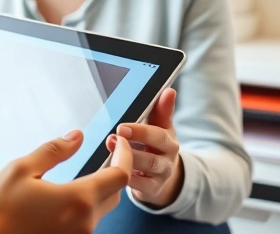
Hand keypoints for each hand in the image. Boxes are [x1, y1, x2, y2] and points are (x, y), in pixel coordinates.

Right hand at [0, 130, 132, 233]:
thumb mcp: (21, 169)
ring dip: (99, 189)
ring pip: (101, 209)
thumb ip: (54, 151)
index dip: (125, 155)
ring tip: (86, 173)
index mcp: (77, 199)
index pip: (119, 175)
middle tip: (107, 152)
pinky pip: (86, 221)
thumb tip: (77, 137)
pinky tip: (68, 195)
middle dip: (114, 171)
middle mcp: (84, 222)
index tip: (118, 142)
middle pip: (115, 193)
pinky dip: (85, 205)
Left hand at [106, 88, 182, 207]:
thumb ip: (161, 110)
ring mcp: (161, 176)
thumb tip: (169, 90)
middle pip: (152, 157)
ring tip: (110, 153)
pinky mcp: (152, 189)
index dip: (140, 131)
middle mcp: (168, 160)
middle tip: (112, 139)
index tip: (121, 127)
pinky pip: (139, 186)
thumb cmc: (154, 144)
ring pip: (145, 172)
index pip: (158, 135)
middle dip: (130, 149)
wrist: (160, 174)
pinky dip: (126, 179)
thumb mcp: (159, 126)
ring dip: (126, 162)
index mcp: (169, 141)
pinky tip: (112, 171)